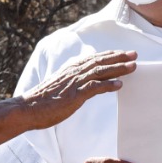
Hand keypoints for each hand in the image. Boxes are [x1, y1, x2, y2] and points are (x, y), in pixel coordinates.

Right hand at [18, 50, 136, 130]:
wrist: (27, 109)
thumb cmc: (41, 102)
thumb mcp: (59, 88)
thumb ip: (71, 83)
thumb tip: (83, 85)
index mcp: (70, 70)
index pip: (93, 58)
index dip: (110, 55)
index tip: (123, 53)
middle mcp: (73, 72)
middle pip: (100, 61)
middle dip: (119, 57)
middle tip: (134, 54)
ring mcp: (74, 83)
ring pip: (100, 71)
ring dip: (118, 68)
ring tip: (133, 67)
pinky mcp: (74, 95)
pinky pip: (94, 87)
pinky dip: (108, 85)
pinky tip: (119, 85)